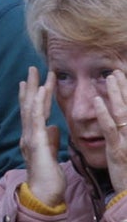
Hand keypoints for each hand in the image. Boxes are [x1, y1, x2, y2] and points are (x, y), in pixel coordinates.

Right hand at [18, 68, 63, 206]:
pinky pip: (36, 118)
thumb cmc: (49, 180)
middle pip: (28, 106)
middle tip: (32, 69)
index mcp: (33, 138)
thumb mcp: (52, 156)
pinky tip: (41, 91)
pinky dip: (37, 103)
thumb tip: (54, 129)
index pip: (34, 113)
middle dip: (31, 86)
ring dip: (34, 89)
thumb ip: (52, 141)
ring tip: (36, 73)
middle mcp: (28, 135)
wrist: (44, 195)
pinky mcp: (35, 141)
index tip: (36, 82)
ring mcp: (30, 137)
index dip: (35, 96)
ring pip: (31, 108)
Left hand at [93, 69, 126, 194]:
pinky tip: (97, 101)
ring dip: (116, 94)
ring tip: (111, 77)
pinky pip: (110, 128)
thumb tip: (119, 121)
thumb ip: (122, 135)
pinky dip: (104, 113)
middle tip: (118, 70)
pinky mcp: (118, 150)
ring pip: (122, 113)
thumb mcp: (126, 151)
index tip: (123, 76)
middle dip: (125, 87)